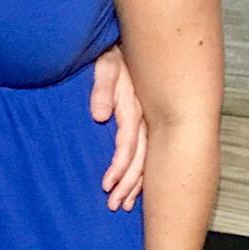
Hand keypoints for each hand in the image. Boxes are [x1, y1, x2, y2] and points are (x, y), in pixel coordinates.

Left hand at [90, 45, 146, 210]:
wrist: (131, 43)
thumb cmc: (114, 53)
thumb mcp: (106, 64)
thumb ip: (102, 87)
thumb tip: (99, 116)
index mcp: (136, 107)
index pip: (129, 144)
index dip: (119, 167)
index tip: (106, 186)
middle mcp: (147, 118)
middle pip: (140, 159)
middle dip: (129, 185)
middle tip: (115, 206)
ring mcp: (150, 121)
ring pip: (146, 159)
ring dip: (135, 184)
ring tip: (124, 205)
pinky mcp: (148, 121)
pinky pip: (148, 152)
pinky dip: (142, 172)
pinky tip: (137, 189)